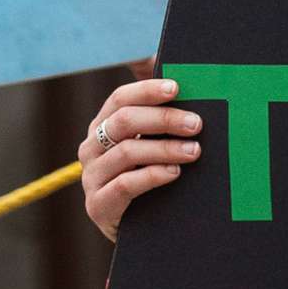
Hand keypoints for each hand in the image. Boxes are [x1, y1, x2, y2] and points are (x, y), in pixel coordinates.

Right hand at [80, 77, 202, 242]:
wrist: (142, 232)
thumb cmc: (149, 177)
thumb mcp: (152, 142)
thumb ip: (155, 105)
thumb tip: (158, 56)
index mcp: (102, 127)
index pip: (119, 98)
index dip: (147, 90)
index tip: (177, 87)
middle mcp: (90, 149)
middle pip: (123, 122)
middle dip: (163, 119)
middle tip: (196, 123)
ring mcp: (91, 178)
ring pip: (126, 152)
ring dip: (164, 148)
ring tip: (194, 150)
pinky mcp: (98, 206)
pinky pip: (124, 184)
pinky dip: (152, 175)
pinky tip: (174, 172)